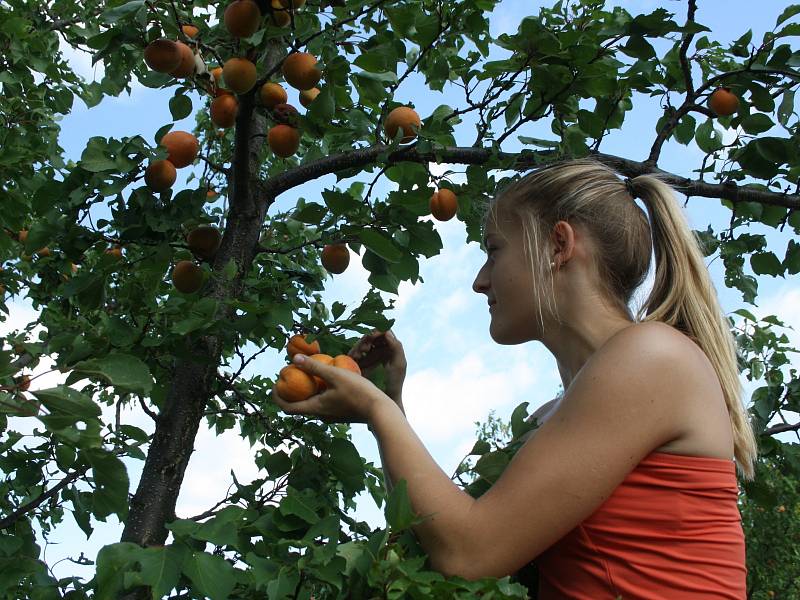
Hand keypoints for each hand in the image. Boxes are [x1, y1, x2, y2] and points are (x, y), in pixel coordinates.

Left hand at [271, 354, 391, 423]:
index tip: (274, 384)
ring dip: (307, 391)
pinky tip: (328, 380)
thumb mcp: (335, 375)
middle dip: (291, 392)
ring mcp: (331, 415)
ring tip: (309, 374)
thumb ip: (315, 367)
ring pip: (313, 404)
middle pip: (299, 406)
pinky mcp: (341, 413)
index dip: (276, 397)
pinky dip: (320, 393)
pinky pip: (324, 403)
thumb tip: (294, 359)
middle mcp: (321, 415)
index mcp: (315, 408)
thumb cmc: (358, 392)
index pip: (287, 407)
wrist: (380, 410)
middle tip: (291, 375)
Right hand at [348, 329, 406, 404]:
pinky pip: (356, 353)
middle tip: (364, 350)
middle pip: (371, 336)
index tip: (371, 337)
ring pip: (362, 343)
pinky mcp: (362, 362)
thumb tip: (387, 332)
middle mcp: (381, 349)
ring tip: (358, 355)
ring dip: (359, 346)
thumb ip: (396, 347)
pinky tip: (355, 358)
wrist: (386, 398)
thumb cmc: (395, 383)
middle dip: (366, 340)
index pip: (383, 332)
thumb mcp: (399, 364)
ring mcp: (371, 356)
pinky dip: (355, 353)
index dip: (377, 332)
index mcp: (392, 347)